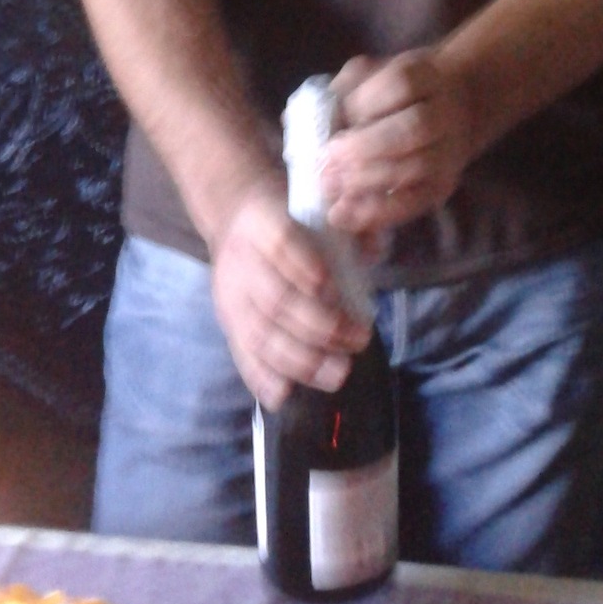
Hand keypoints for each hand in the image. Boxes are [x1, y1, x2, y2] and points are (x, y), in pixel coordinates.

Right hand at [210, 179, 372, 409]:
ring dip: (302, 359)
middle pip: (275, 298)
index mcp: (262, 222)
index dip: (304, 265)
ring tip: (340, 371)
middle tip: (358, 338)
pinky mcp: (228, 324)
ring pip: (260, 333)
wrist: (236, 222)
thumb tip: (374, 246)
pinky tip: (286, 395)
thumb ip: (347, 227)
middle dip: (320, 325)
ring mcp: (230, 296)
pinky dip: (262, 378)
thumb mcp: (313, 208)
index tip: (332, 287)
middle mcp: (240, 259)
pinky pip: (241, 354)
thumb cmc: (290, 221)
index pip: (280, 242)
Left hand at [319, 48, 472, 235]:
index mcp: (426, 75)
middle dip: (364, 147)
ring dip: (365, 181)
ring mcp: (448, 154)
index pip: (400, 84)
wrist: (452, 110)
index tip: (336, 119)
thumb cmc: (396, 94)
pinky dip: (375, 213)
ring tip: (329, 186)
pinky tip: (343, 214)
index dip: (364, 104)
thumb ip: (338, 92)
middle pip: (413, 129)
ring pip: (413, 169)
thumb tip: (292, 118)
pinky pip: (411, 205)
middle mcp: (444, 114)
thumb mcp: (372, 77)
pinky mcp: (441, 188)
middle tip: (326, 161)